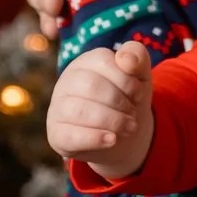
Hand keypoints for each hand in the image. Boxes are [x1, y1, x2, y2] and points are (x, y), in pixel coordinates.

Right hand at [47, 39, 152, 180]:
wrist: (120, 133)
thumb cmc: (127, 98)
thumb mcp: (140, 75)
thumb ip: (137, 56)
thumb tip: (125, 59)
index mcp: (85, 61)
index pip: (102, 61)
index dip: (126, 80)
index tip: (138, 94)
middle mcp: (66, 81)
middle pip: (91, 86)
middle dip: (119, 102)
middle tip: (133, 114)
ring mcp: (57, 108)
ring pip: (79, 111)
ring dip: (112, 121)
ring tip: (129, 128)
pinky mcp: (56, 134)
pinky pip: (70, 135)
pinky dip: (95, 138)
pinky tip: (112, 140)